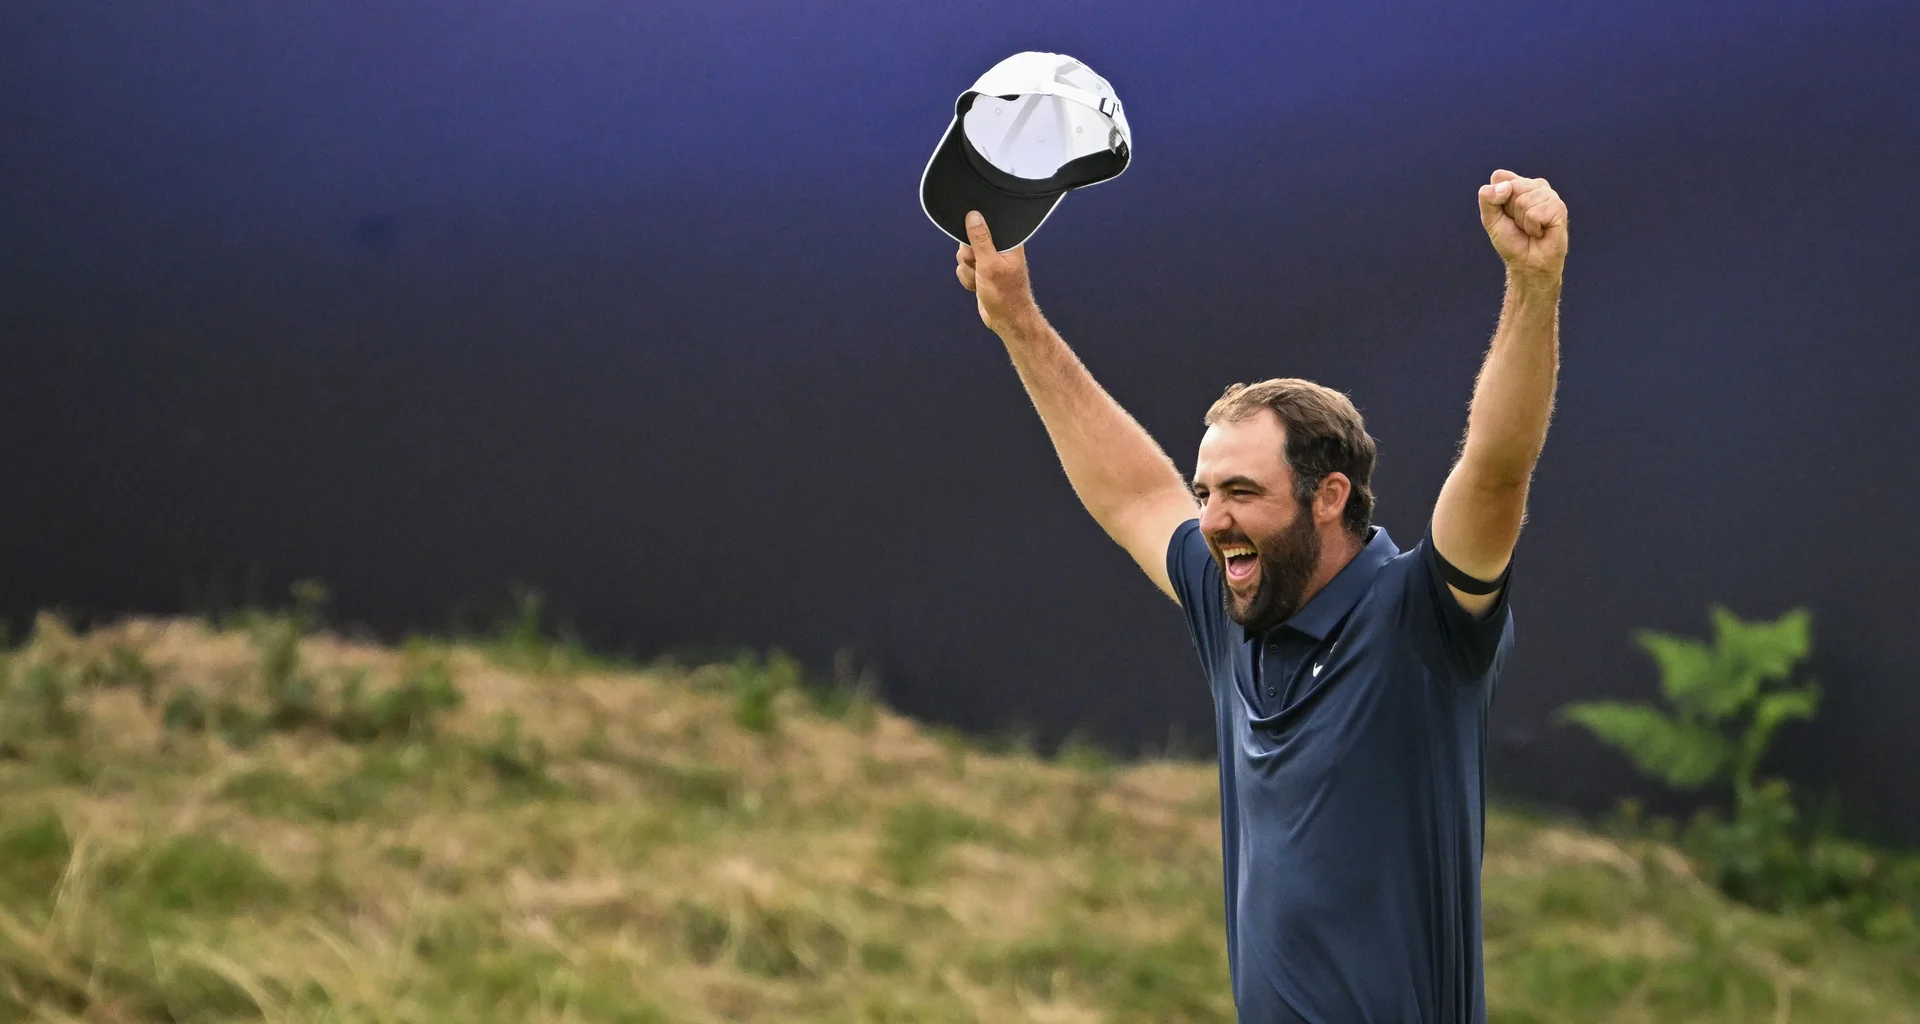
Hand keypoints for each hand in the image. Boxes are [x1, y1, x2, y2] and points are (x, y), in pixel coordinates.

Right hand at [955, 211, 1038, 333]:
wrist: (1007, 320)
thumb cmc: (1005, 295)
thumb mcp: (990, 264)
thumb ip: (980, 239)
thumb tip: (973, 216)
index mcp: (1008, 241)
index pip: (983, 225)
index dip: (974, 236)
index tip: (976, 250)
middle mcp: (999, 248)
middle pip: (968, 241)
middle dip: (969, 258)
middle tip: (980, 269)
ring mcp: (989, 260)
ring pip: (964, 257)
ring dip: (968, 272)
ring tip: (981, 281)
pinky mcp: (981, 271)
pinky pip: (964, 269)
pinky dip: (968, 280)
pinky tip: (978, 287)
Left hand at [1478, 170, 1567, 284]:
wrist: (1528, 263)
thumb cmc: (1511, 240)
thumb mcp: (1490, 219)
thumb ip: (1487, 198)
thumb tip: (1506, 186)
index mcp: (1518, 183)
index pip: (1499, 178)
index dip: (1496, 200)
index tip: (1504, 215)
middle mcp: (1535, 186)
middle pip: (1512, 187)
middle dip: (1509, 211)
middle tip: (1519, 224)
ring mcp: (1549, 195)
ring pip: (1524, 201)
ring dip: (1522, 221)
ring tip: (1530, 229)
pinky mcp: (1559, 208)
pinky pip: (1535, 213)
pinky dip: (1533, 228)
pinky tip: (1540, 232)